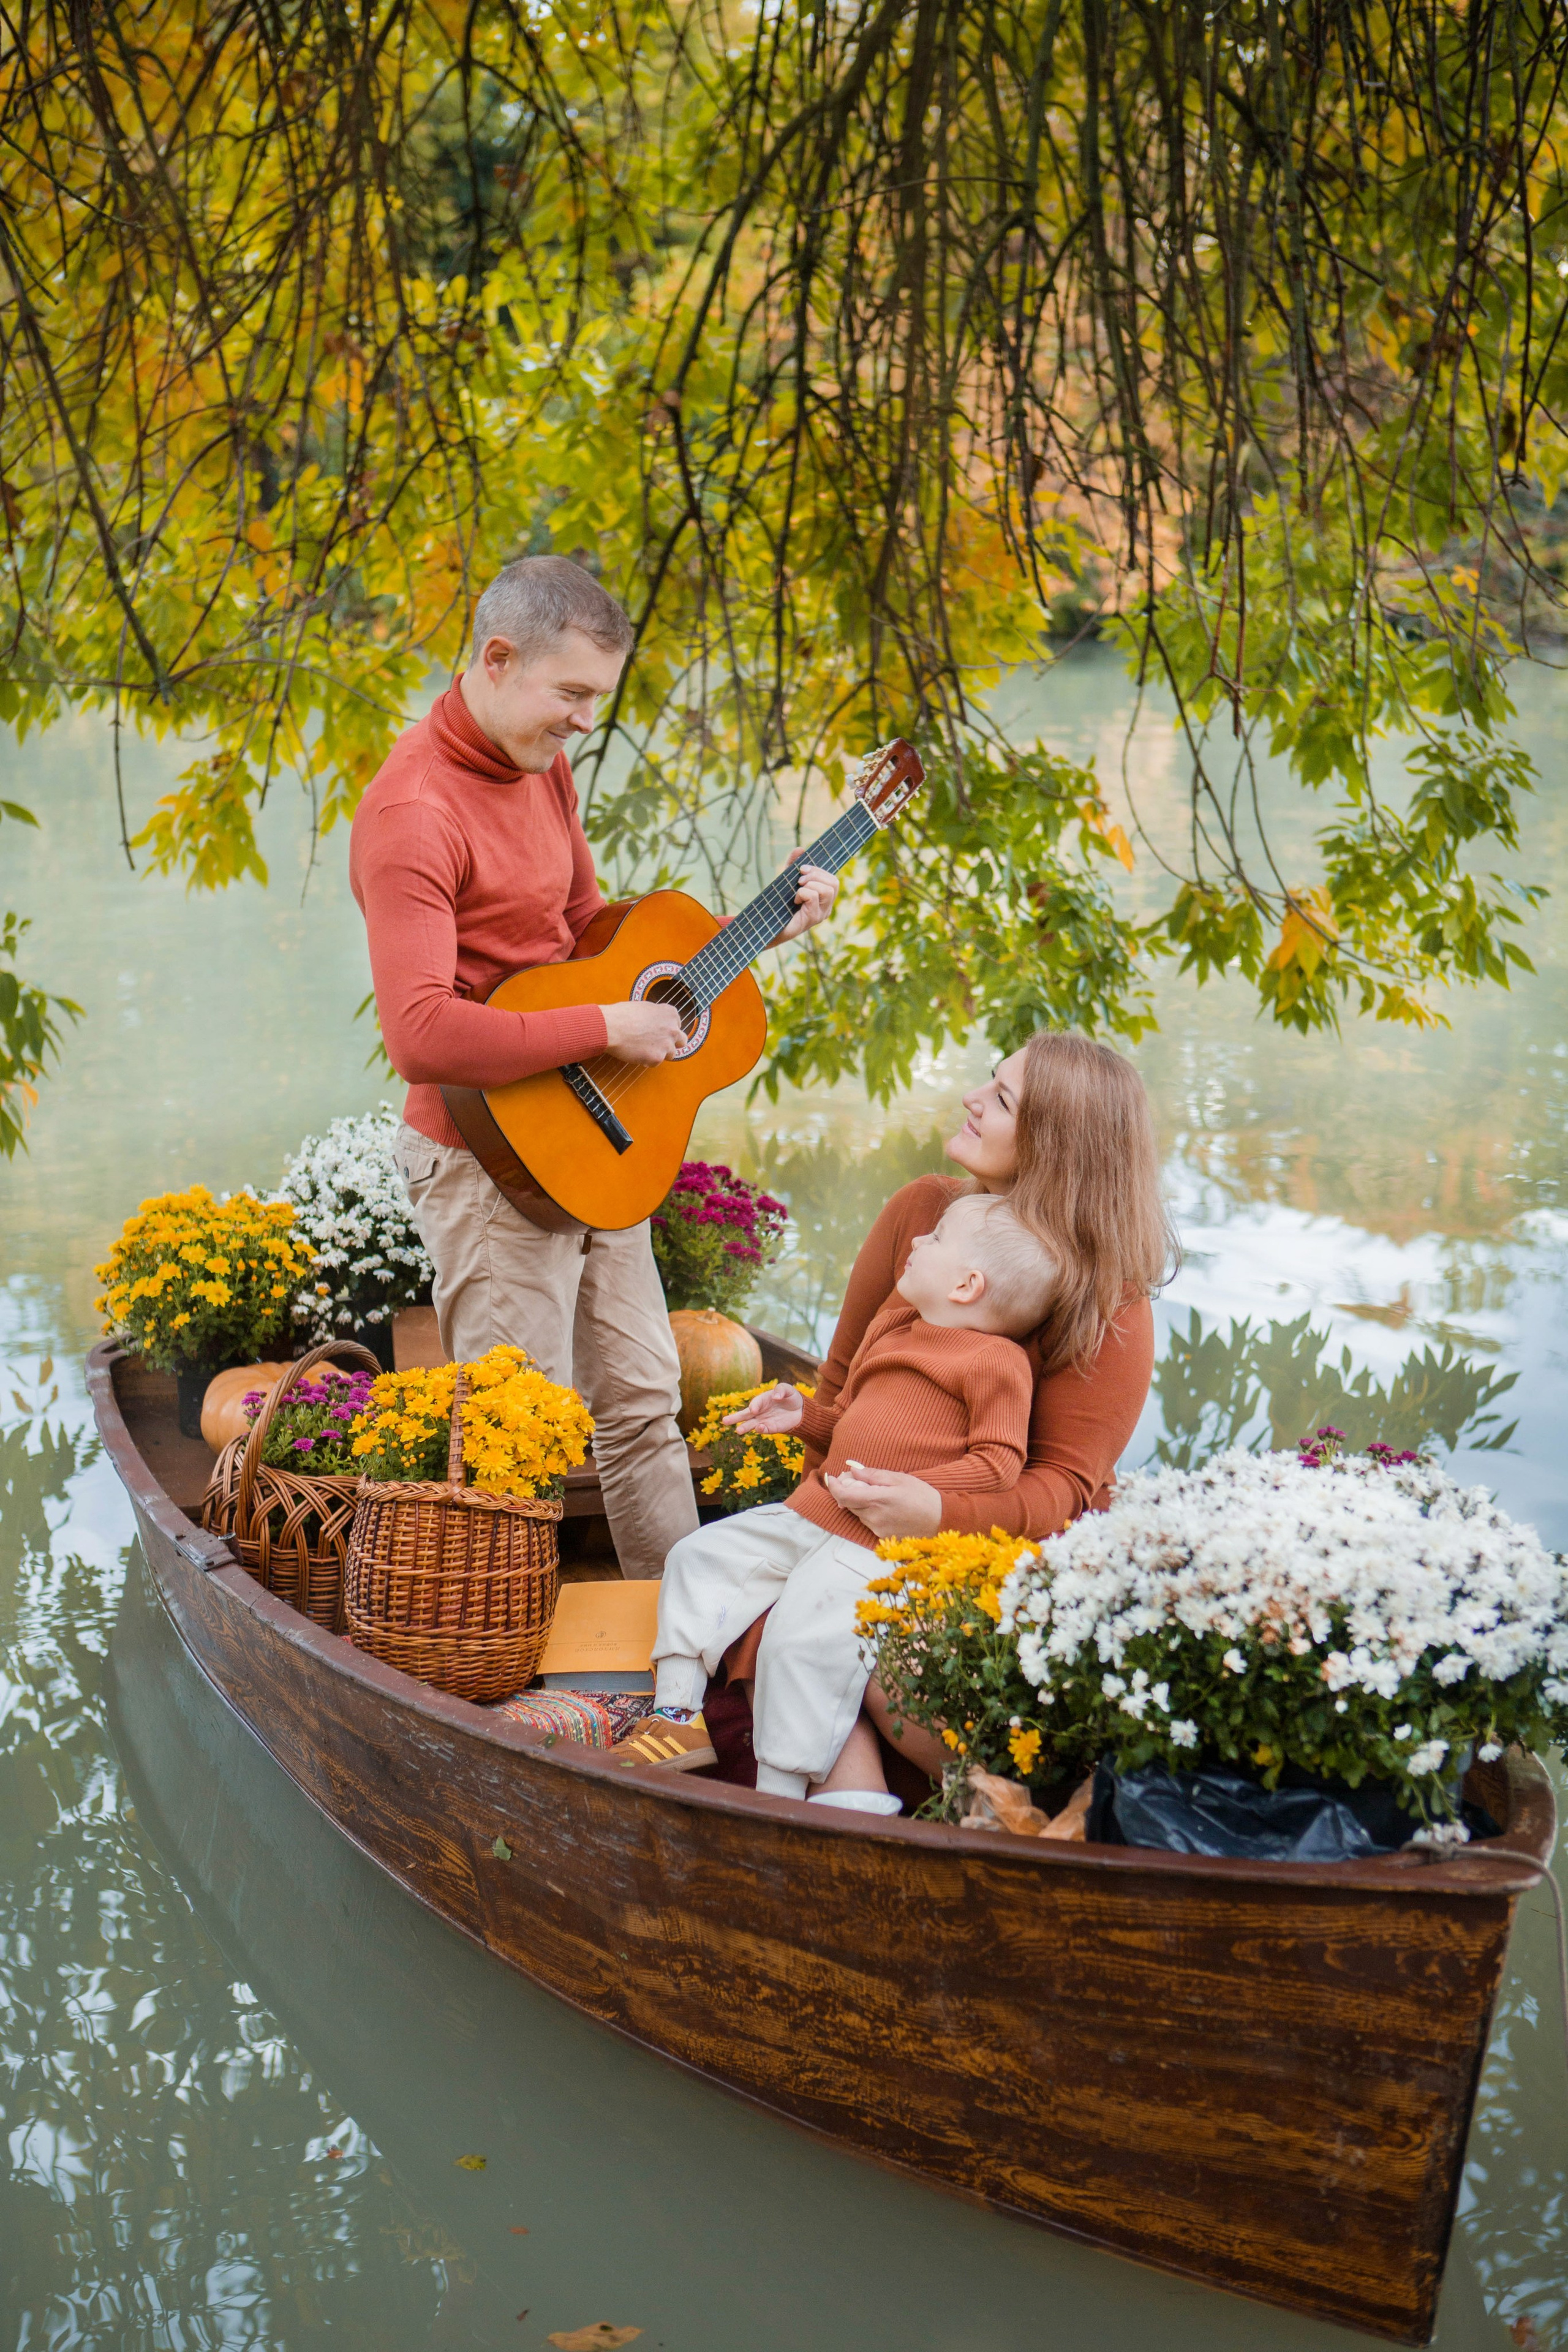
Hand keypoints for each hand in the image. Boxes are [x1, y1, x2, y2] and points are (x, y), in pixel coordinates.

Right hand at [600, 998, 687, 1063]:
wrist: (611, 1027)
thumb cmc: (622, 1015)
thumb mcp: (645, 1007)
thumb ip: (656, 1016)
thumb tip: (657, 1022)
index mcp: (670, 1013)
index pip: (677, 1024)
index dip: (667, 1029)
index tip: (659, 1031)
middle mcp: (673, 1029)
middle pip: (681, 1041)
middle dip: (671, 1043)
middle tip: (658, 1044)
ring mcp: (666, 1044)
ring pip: (670, 1054)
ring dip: (659, 1053)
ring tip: (642, 1048)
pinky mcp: (657, 1058)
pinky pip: (655, 1063)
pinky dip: (647, 1060)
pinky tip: (635, 1053)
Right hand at [724, 1382, 803, 1434]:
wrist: (801, 1410)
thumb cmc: (791, 1397)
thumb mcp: (788, 1389)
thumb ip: (781, 1389)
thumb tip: (776, 1397)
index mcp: (762, 1400)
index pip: (755, 1403)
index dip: (754, 1406)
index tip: (754, 1410)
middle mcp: (760, 1411)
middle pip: (746, 1415)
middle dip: (735, 1418)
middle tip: (724, 1421)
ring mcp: (764, 1420)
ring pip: (751, 1424)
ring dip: (745, 1427)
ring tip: (738, 1431)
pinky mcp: (771, 1428)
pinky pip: (764, 1429)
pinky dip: (761, 1430)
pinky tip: (759, 1429)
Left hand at [770, 852, 837, 944]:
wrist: (767, 927)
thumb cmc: (779, 906)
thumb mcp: (787, 881)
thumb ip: (793, 865)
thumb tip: (800, 849)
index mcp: (823, 899)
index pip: (833, 880)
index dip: (819, 870)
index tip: (802, 868)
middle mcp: (826, 908)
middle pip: (834, 883)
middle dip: (816, 875)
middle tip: (799, 879)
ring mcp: (821, 915)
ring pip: (827, 890)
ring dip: (810, 884)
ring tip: (797, 890)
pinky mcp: (812, 919)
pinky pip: (813, 897)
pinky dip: (802, 893)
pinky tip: (795, 900)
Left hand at [823, 1463, 942, 1537]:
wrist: (940, 1520)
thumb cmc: (922, 1496)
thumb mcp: (899, 1478)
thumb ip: (872, 1475)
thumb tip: (852, 1470)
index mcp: (878, 1500)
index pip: (844, 1496)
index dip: (833, 1487)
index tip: (831, 1478)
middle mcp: (874, 1517)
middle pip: (848, 1503)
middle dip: (847, 1491)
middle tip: (856, 1479)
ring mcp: (877, 1529)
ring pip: (857, 1513)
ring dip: (859, 1502)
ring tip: (876, 1492)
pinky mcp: (881, 1537)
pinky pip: (867, 1521)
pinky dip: (868, 1512)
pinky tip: (883, 1506)